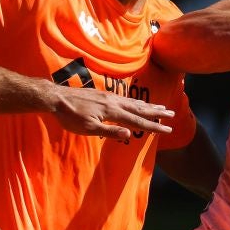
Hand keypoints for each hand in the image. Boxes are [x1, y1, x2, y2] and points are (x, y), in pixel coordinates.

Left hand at [50, 89, 174, 141]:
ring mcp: (109, 97)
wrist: (57, 98)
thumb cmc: (71, 117)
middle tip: (172, 114)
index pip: (138, 121)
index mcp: (113, 112)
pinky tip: (137, 102)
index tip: (168, 129)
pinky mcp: (103, 95)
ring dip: (148, 105)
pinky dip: (136, 101)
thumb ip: (110, 131)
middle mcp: (114, 102)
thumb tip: (130, 134)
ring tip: (160, 106)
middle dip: (157, 113)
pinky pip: (125, 98)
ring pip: (133, 102)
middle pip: (140, 108)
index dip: (154, 126)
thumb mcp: (89, 128)